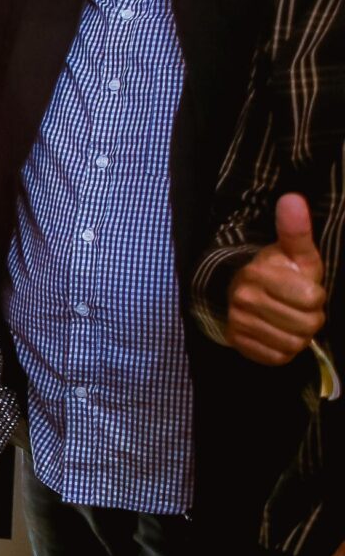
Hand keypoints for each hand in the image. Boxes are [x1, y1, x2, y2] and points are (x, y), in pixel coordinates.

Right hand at [227, 192, 328, 365]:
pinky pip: (277, 357)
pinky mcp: (238, 343)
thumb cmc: (279, 273)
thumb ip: (296, 229)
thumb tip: (292, 198)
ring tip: (290, 321)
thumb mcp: (294, 253)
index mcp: (259, 273)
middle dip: (310, 318)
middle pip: (306, 324)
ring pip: (293, 343)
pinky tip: (278, 334)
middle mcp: (243, 297)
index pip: (312, 297)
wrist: (240, 293)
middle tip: (299, 309)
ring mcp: (238, 321)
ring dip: (298, 335)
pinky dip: (283, 350)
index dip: (316, 296)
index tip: (306, 290)